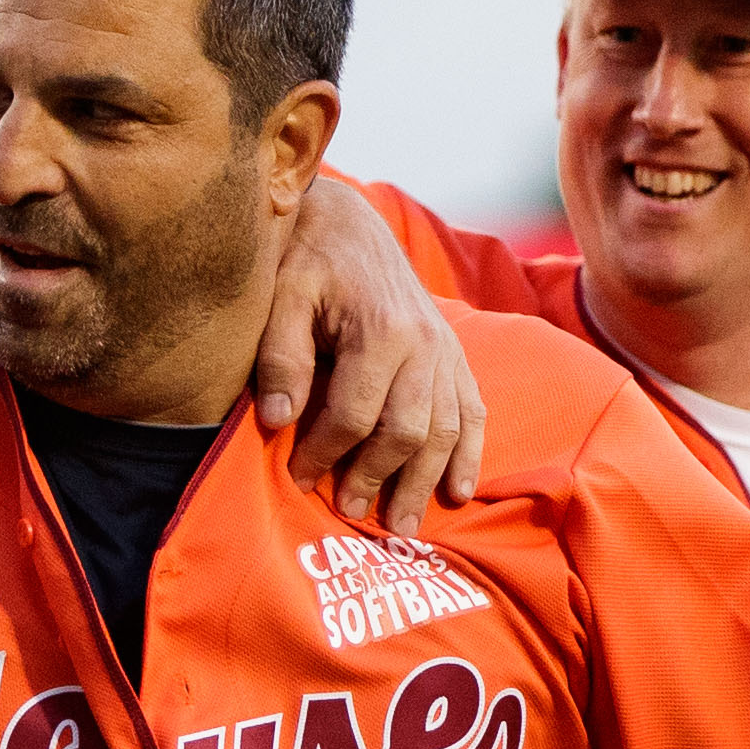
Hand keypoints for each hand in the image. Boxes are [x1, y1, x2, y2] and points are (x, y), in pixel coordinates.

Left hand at [261, 175, 482, 520]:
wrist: (348, 221)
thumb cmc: (307, 258)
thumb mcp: (282, 296)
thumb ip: (280, 355)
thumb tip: (277, 419)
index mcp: (381, 330)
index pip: (355, 413)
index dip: (325, 453)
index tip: (297, 480)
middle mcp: (424, 344)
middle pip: (407, 430)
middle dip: (376, 477)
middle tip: (348, 513)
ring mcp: (446, 350)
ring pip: (444, 430)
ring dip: (423, 482)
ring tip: (401, 527)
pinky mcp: (455, 354)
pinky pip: (472, 411)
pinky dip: (468, 454)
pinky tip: (457, 491)